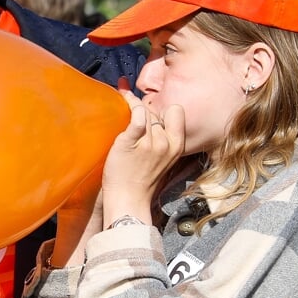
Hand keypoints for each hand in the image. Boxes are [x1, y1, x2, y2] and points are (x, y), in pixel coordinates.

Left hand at [100, 90, 184, 222]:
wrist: (128, 200)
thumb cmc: (141, 181)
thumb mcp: (163, 160)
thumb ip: (162, 140)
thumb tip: (152, 118)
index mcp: (177, 145)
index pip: (176, 111)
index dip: (163, 109)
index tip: (151, 111)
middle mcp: (166, 142)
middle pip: (157, 111)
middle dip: (144, 108)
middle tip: (130, 104)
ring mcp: (149, 143)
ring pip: (144, 110)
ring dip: (133, 104)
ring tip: (121, 97)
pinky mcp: (130, 143)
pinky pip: (136, 116)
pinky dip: (128, 104)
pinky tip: (120, 98)